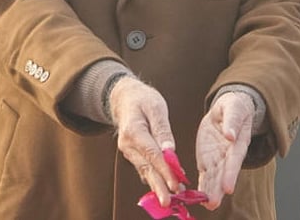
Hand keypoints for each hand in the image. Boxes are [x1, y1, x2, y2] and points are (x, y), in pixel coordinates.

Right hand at [109, 77, 179, 206]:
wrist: (124, 98)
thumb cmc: (142, 99)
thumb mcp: (156, 107)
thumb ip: (163, 129)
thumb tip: (170, 151)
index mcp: (133, 130)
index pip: (152, 154)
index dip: (164, 171)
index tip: (175, 184)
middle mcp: (128, 144)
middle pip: (146, 168)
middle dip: (159, 186)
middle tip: (168, 202)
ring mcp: (128, 151)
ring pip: (145, 171)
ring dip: (157, 185)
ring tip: (170, 199)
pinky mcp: (133, 154)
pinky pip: (144, 168)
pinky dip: (154, 178)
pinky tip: (164, 188)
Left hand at [195, 91, 254, 209]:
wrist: (227, 110)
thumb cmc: (234, 108)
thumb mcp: (233, 108)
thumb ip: (232, 121)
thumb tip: (230, 134)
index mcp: (238, 142)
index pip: (234, 160)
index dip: (231, 174)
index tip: (228, 187)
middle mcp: (229, 155)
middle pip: (224, 174)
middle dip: (219, 189)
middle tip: (213, 202)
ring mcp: (218, 159)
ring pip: (214, 177)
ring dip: (210, 191)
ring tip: (207, 205)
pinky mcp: (207, 160)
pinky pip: (205, 174)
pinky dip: (202, 186)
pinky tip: (197, 197)